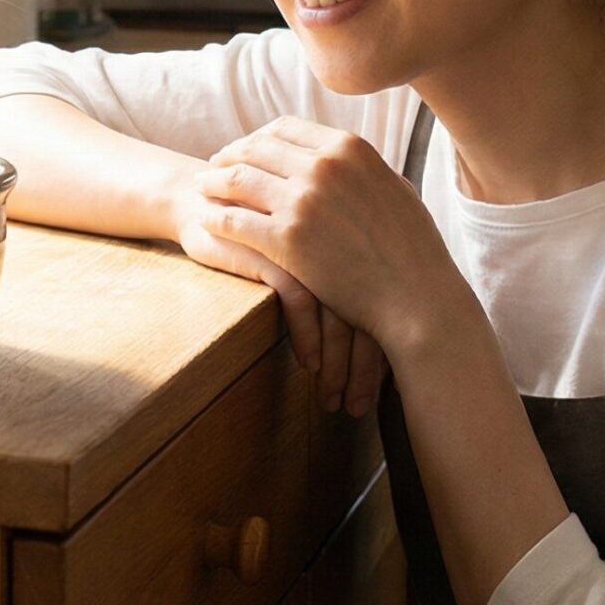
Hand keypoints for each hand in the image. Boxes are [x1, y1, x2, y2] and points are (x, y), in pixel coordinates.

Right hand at [169, 187, 389, 417]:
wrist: (206, 199)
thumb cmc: (277, 235)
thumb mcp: (321, 247)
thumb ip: (353, 269)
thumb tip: (398, 322)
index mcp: (365, 229)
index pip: (395, 296)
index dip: (395, 346)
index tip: (389, 388)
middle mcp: (346, 232)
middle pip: (374, 307)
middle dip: (367, 367)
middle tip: (360, 405)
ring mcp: (313, 238)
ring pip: (340, 312)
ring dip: (339, 364)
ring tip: (334, 399)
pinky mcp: (277, 249)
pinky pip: (302, 304)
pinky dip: (308, 339)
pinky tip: (309, 365)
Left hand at [196, 116, 462, 364]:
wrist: (415, 297)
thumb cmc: (410, 249)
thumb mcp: (392, 187)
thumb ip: (360, 166)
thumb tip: (338, 154)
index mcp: (348, 147)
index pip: (284, 128)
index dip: (256, 138)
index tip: (243, 150)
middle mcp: (323, 166)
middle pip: (255, 149)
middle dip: (228, 156)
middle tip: (212, 167)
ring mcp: (303, 201)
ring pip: (237, 178)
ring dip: (212, 181)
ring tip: (201, 189)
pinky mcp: (286, 239)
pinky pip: (234, 220)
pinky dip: (215, 217)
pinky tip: (206, 220)